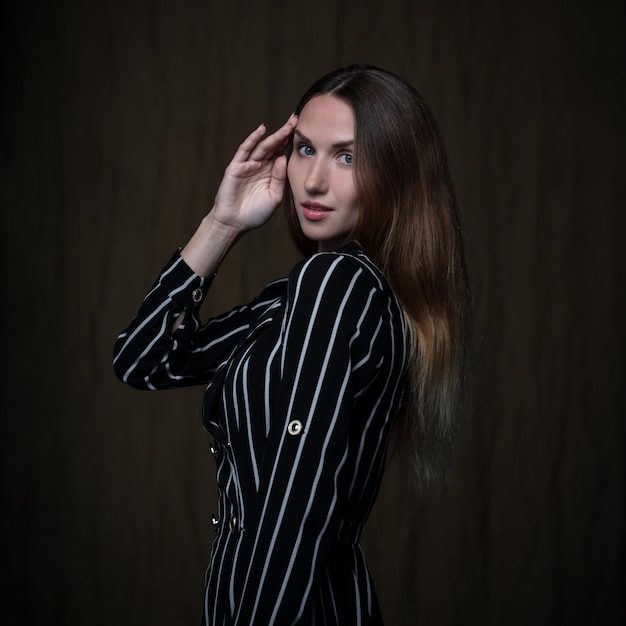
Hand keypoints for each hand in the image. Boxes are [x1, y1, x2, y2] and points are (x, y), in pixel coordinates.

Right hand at [210, 114, 297, 233]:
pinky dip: (252, 139)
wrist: (235, 224)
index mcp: (271, 173)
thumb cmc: (255, 213)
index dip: (291, 142)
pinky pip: (245, 150)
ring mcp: (248, 165)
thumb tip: (283, 158)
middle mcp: (261, 166)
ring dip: (274, 135)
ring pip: (263, 146)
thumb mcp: (275, 197)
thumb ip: (280, 179)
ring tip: (287, 125)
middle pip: (274, 146)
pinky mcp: (236, 167)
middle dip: (285, 133)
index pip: (282, 153)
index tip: (304, 131)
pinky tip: (261, 130)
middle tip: (296, 119)